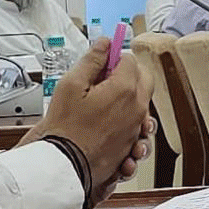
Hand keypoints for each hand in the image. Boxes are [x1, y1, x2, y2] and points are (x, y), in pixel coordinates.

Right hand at [20, 38, 152, 206]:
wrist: (64, 164)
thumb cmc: (65, 127)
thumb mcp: (72, 84)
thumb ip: (92, 60)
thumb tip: (104, 44)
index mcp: (124, 89)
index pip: (130, 60)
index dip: (114, 57)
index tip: (103, 61)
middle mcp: (136, 109)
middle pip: (144, 79)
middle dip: (129, 73)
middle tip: (106, 77)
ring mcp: (135, 129)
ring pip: (143, 105)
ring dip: (130, 98)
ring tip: (106, 102)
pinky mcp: (131, 146)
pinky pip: (139, 130)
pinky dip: (130, 124)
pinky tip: (112, 125)